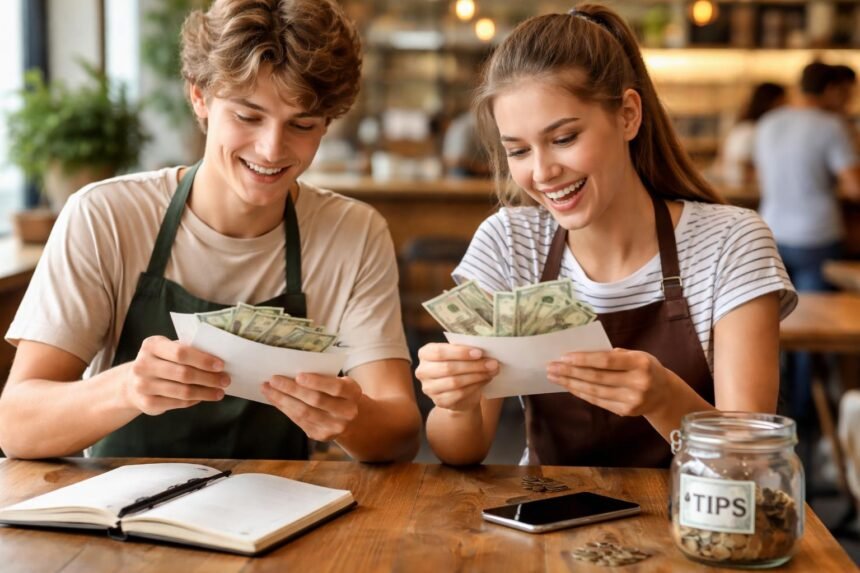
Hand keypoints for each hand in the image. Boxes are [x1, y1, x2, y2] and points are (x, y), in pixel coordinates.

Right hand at [125, 336, 228, 415]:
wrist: (132, 383)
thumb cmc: (161, 362)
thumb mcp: (168, 350)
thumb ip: (188, 350)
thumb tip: (219, 357)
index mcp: (152, 345)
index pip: (181, 352)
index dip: (203, 360)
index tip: (221, 365)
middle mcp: (143, 365)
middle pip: (184, 374)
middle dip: (209, 378)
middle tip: (225, 380)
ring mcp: (143, 385)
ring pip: (183, 391)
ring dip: (206, 392)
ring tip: (219, 392)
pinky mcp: (147, 403)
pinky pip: (178, 403)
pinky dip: (195, 400)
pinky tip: (204, 397)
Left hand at [262, 373, 362, 441]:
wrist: (351, 418)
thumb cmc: (339, 393)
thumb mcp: (340, 382)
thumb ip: (323, 378)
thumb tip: (291, 372)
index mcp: (354, 393)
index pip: (336, 388)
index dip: (317, 382)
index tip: (298, 375)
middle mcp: (347, 412)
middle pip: (316, 400)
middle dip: (292, 389)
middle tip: (273, 379)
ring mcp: (335, 427)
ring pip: (304, 413)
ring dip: (282, 400)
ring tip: (267, 389)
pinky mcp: (322, 436)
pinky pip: (300, 421)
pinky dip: (285, 409)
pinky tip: (275, 400)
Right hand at [415, 343, 498, 411]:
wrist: (459, 392)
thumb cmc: (460, 367)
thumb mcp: (460, 355)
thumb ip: (467, 351)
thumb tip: (487, 352)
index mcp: (425, 354)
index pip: (439, 352)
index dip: (460, 352)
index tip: (479, 352)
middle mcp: (423, 371)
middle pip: (448, 368)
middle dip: (473, 365)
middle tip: (492, 363)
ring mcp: (429, 388)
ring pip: (455, 382)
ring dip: (476, 376)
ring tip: (491, 371)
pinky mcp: (439, 401)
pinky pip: (459, 394)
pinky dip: (475, 386)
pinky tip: (485, 380)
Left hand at [546, 349, 674, 416]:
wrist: (664, 395)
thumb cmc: (645, 368)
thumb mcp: (637, 355)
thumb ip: (614, 355)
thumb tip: (581, 355)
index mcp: (640, 363)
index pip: (607, 361)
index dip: (584, 359)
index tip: (564, 357)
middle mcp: (637, 383)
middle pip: (597, 377)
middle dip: (571, 372)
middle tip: (551, 367)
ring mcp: (631, 400)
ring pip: (594, 391)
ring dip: (571, 384)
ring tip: (554, 377)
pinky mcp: (625, 412)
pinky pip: (597, 401)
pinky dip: (581, 393)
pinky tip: (569, 386)